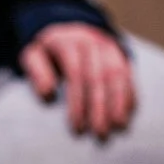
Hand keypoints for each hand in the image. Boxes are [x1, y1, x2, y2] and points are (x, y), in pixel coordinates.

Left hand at [19, 23, 134, 139]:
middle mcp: (90, 41)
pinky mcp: (120, 54)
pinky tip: (127, 115)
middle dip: (100, 107)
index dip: (77, 102)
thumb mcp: (34, 55)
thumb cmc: (49, 53)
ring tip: (118, 127)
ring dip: (119, 102)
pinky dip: (130, 95)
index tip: (77, 128)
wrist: (69, 28)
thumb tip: (48, 93)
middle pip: (98, 76)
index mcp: (68, 42)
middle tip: (100, 134)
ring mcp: (108, 47)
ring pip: (116, 74)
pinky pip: (128, 74)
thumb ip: (36, 71)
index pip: (75, 73)